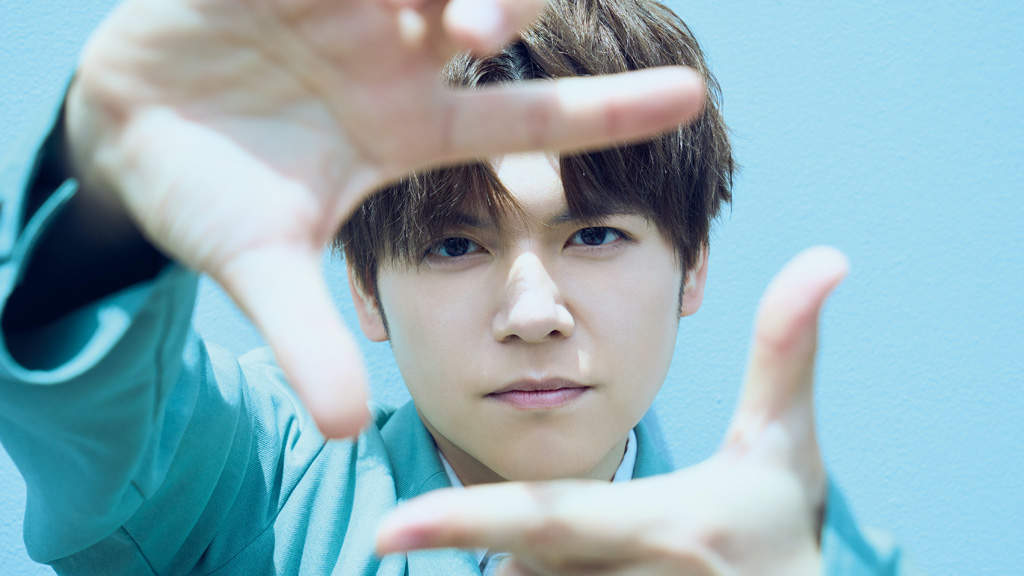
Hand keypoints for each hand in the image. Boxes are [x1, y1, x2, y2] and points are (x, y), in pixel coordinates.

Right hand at [63, 0, 704, 436]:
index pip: (530, 118)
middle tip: (487, 28)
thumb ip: (309, 336)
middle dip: (502, 9)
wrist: (125, 134)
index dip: (609, 108)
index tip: (693, 99)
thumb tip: (346, 431)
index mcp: (409, 128)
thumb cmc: (202, 193)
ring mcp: (342, 5)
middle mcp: (393, 58)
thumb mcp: (259, 266)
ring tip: (460, 12)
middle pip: (485, 16)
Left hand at [375, 247, 848, 574]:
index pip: (548, 520)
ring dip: (543, 560)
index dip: (466, 521)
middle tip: (593, 525)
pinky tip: (595, 569)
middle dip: (529, 531)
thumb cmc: (782, 529)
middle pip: (524, 551)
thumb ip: (787, 350)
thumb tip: (828, 255)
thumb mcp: (785, 444)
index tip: (388, 528)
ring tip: (622, 554)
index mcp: (663, 526)